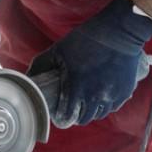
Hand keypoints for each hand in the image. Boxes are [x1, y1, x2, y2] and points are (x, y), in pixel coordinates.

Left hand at [29, 0, 151, 127]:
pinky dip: (106, 105)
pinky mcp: (125, 92)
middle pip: (84, 119)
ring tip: (87, 102)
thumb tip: (27, 77)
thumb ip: (40, 65)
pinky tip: (101, 96)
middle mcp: (94, 97)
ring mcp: (111, 96)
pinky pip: (113, 107)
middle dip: (76, 116)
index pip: (66, 116)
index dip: (62, 116)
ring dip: (91, 111)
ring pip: (99, 115)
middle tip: (73, 108)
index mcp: (76, 88)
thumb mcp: (58, 50)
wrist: (119, 31)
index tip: (60, 112)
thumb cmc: (85, 39)